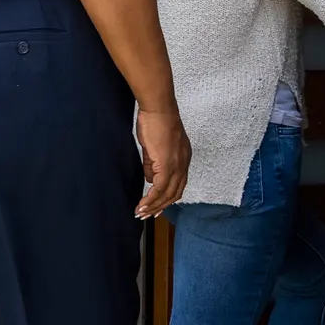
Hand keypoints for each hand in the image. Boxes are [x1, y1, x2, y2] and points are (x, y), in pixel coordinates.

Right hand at [135, 103, 190, 218]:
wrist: (159, 109)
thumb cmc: (156, 121)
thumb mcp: (154, 147)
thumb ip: (152, 164)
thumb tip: (149, 178)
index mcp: (182, 159)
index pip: (178, 185)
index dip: (167, 198)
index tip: (155, 207)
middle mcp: (183, 164)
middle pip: (174, 194)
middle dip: (159, 207)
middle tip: (146, 215)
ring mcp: (177, 166)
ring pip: (167, 194)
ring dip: (154, 206)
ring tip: (141, 212)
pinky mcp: (167, 165)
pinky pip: (159, 188)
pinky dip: (151, 199)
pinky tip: (142, 204)